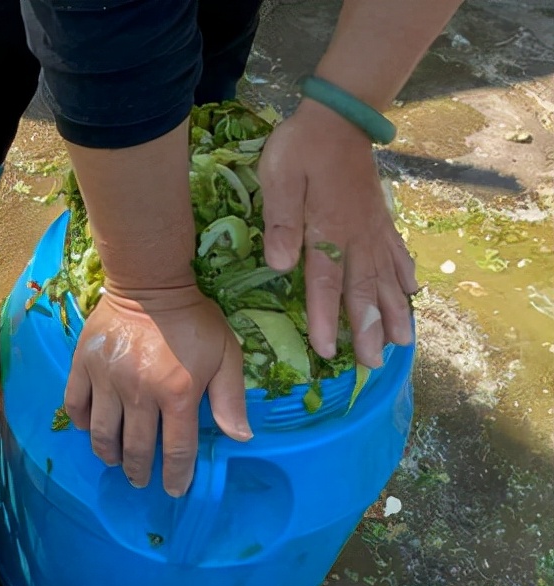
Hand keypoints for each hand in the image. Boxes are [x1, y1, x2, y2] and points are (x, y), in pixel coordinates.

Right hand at [64, 287, 252, 496]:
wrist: (149, 283)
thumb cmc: (193, 320)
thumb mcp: (226, 354)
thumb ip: (230, 398)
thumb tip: (240, 438)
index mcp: (178, 393)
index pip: (177, 450)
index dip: (175, 476)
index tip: (173, 489)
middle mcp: (140, 393)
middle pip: (136, 448)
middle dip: (139, 471)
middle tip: (140, 479)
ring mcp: (107, 380)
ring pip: (103, 434)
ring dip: (109, 455)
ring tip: (115, 461)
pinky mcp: (83, 366)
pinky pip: (75, 405)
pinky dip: (82, 423)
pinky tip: (90, 428)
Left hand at [258, 100, 418, 367]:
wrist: (338, 114)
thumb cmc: (300, 147)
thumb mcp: (278, 179)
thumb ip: (281, 221)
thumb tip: (281, 265)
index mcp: (327, 229)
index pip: (326, 283)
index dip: (326, 319)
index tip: (330, 352)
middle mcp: (355, 235)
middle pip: (363, 290)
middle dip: (367, 329)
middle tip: (374, 364)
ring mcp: (372, 227)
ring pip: (385, 276)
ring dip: (392, 310)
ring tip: (402, 341)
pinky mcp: (379, 215)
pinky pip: (396, 250)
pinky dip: (404, 273)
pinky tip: (412, 291)